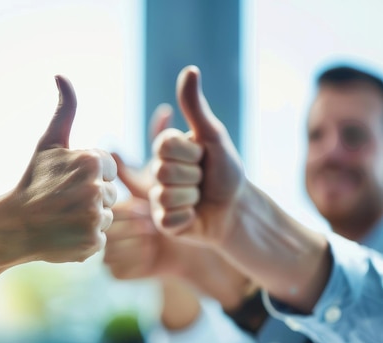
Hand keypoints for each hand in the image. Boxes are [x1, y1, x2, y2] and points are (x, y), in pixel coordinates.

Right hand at [2, 75, 116, 262]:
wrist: (12, 226)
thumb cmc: (32, 182)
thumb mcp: (48, 143)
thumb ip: (65, 110)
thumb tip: (61, 75)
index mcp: (92, 161)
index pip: (110, 169)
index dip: (89, 176)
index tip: (66, 182)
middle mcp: (96, 189)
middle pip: (112, 194)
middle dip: (91, 198)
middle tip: (63, 202)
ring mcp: (94, 218)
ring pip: (107, 217)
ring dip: (89, 219)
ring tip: (63, 218)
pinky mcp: (92, 244)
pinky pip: (101, 239)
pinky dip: (85, 239)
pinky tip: (65, 233)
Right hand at [107, 101, 249, 308]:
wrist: (237, 209)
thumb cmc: (225, 171)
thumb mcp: (213, 137)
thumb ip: (195, 107)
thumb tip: (190, 69)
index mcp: (165, 150)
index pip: (165, 145)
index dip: (192, 153)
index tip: (203, 156)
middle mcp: (156, 173)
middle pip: (164, 172)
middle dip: (194, 177)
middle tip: (203, 180)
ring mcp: (157, 199)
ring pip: (167, 196)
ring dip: (193, 199)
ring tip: (200, 199)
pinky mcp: (162, 222)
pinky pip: (169, 219)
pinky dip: (190, 218)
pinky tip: (195, 216)